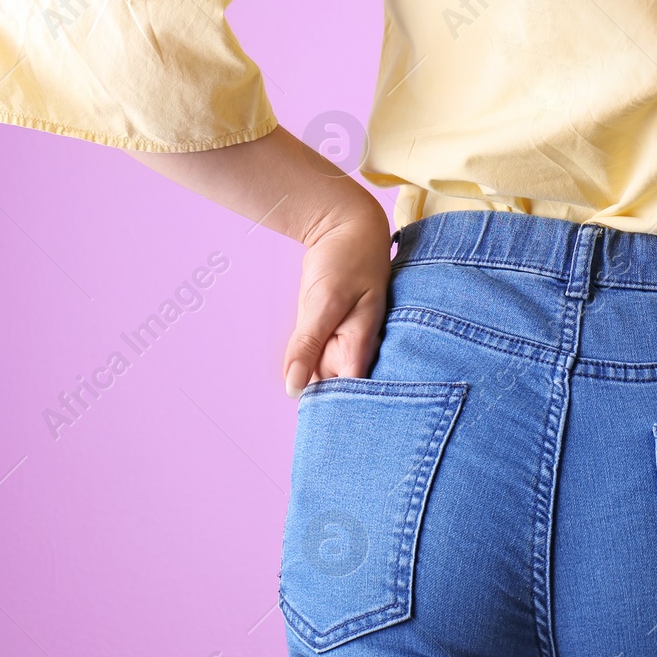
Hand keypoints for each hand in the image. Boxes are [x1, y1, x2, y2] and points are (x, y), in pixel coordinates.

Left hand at [283, 196, 392, 395]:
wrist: (345, 229)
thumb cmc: (347, 259)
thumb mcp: (325, 300)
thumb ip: (308, 345)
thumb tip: (293, 389)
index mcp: (363, 347)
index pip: (352, 396)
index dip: (336, 412)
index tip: (317, 426)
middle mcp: (353, 353)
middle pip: (335, 394)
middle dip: (319, 402)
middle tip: (304, 408)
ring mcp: (337, 345)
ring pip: (319, 380)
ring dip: (305, 382)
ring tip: (305, 380)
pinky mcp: (324, 337)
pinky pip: (310, 361)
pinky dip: (301, 364)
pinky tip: (297, 363)